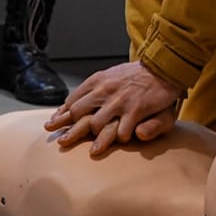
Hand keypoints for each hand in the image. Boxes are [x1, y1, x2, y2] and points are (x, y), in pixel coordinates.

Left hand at [44, 60, 182, 154]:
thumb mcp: (109, 75)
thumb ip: (90, 90)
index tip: (53, 124)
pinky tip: (123, 140)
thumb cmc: (134, 74)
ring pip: (97, 125)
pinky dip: (121, 138)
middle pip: (79, 114)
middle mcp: (105, 91)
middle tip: (64, 142)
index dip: (62, 115)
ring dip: (97, 137)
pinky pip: (122, 132)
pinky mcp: (135, 110)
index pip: (72, 100)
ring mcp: (119, 101)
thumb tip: (70, 103)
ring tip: (95, 148)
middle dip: (71, 130)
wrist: (162, 68)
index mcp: (97, 81)